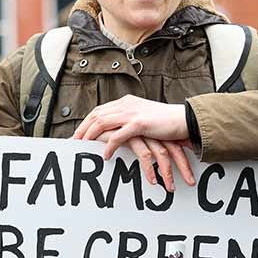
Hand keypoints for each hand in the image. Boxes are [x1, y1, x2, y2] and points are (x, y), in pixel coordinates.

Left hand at [74, 95, 188, 157]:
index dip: (86, 122)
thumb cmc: (166, 122)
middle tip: (74, 142)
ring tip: (83, 147)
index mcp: (126, 102)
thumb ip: (130, 119)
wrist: (184, 120)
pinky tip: (105, 155)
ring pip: (102, 123)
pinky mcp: (139, 123)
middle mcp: (126, 104)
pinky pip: (118, 136)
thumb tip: (118, 129)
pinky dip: (109, 146)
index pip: (99, 110)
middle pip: (96, 115)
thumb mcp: (143, 117)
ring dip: (90, 136)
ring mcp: (132, 113)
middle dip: (83, 129)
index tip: (78, 134)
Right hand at [96, 131, 194, 191]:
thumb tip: (157, 158)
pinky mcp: (130, 136)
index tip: (193, 169)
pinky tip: (151, 181)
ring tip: (170, 189)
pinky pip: (144, 155)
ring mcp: (141, 132)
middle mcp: (150, 129)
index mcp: (153, 129)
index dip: (184, 155)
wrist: (95, 122)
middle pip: (173, 148)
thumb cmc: (112, 133)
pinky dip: (149, 169)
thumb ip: (144, 145)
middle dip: (183, 166)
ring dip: (167, 173)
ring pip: (161, 153)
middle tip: (191, 183)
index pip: (174, 143)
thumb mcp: (132, 139)